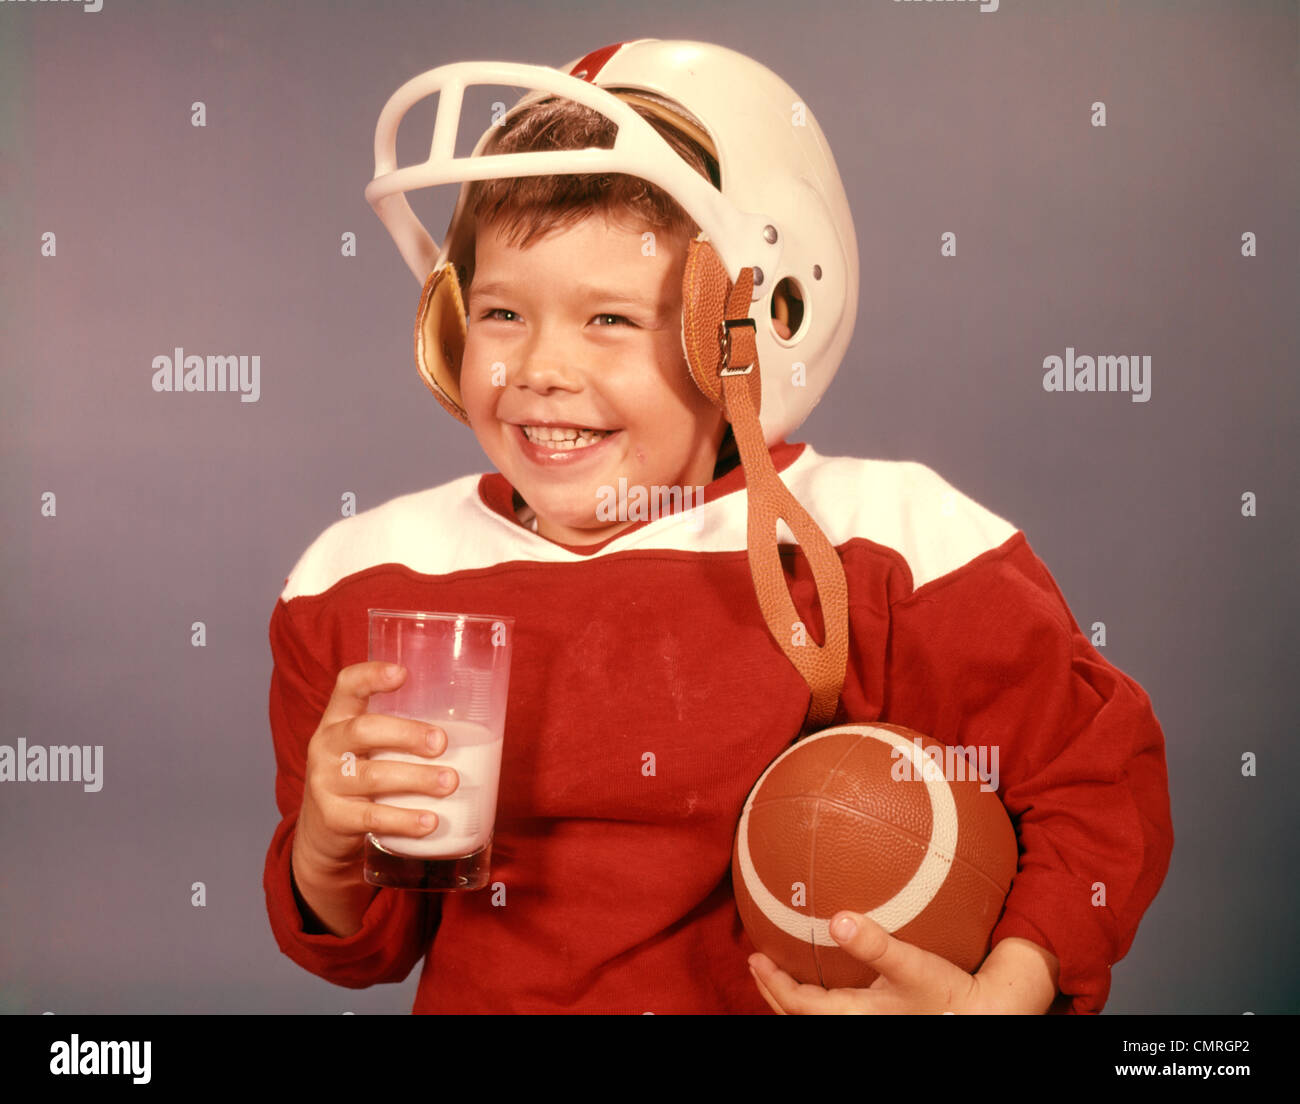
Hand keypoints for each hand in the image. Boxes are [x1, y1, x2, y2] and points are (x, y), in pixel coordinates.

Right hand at [292, 661, 459, 879]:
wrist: (325, 833)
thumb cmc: (362, 777)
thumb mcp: (369, 748)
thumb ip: (400, 733)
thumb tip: (474, 729)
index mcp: (338, 719)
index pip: (347, 685)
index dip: (371, 675)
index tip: (402, 673)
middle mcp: (326, 746)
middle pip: (364, 730)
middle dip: (407, 734)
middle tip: (442, 743)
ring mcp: (326, 783)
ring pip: (374, 776)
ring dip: (417, 779)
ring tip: (450, 782)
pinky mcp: (333, 819)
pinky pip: (372, 817)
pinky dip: (404, 820)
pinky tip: (430, 822)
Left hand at [749, 912, 1001, 1014]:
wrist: (982, 1015)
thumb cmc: (946, 993)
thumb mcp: (912, 965)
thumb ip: (874, 944)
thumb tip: (837, 918)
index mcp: (853, 1016)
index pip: (798, 1005)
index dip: (772, 984)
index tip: (756, 957)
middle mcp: (854, 1025)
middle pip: (798, 1016)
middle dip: (773, 992)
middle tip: (756, 964)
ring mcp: (865, 1023)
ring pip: (815, 1017)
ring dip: (791, 996)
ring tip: (778, 972)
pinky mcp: (877, 1018)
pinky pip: (833, 1012)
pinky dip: (815, 997)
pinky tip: (821, 977)